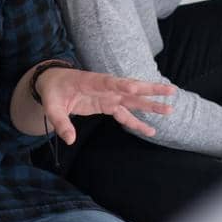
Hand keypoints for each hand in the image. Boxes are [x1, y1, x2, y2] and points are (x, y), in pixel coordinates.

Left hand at [37, 67, 174, 144]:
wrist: (54, 82)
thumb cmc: (53, 91)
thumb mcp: (51, 106)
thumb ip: (60, 122)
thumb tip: (70, 140)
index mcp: (89, 81)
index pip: (107, 82)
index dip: (120, 84)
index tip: (133, 87)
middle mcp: (104, 87)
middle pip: (130, 87)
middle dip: (149, 90)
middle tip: (170, 91)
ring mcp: (108, 95)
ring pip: (133, 99)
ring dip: (151, 104)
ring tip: (170, 108)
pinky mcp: (108, 104)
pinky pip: (126, 113)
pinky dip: (137, 121)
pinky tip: (151, 130)